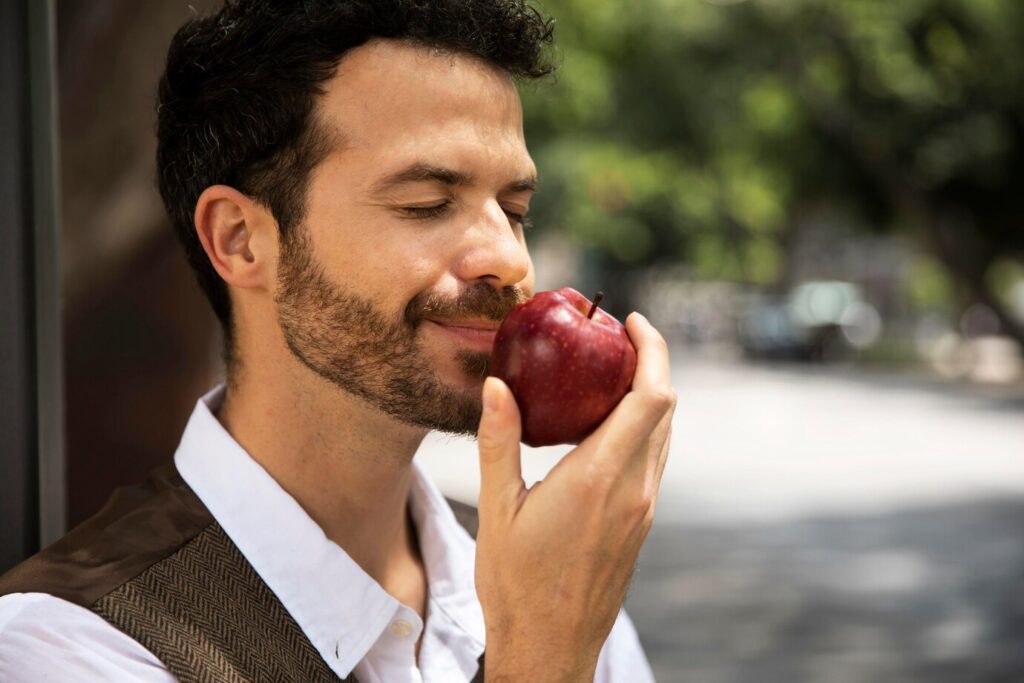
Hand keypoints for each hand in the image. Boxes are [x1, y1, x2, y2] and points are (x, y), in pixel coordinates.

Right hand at [475, 312, 674, 681]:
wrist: (551, 647)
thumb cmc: (517, 584)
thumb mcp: (498, 509)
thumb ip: (499, 442)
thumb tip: (500, 385)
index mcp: (598, 479)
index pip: (651, 398)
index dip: (651, 351)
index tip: (631, 322)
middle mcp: (634, 490)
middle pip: (665, 409)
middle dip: (652, 363)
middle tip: (619, 336)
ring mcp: (643, 509)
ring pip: (664, 434)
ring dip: (649, 395)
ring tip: (611, 372)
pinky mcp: (641, 523)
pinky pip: (654, 458)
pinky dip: (641, 426)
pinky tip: (605, 424)